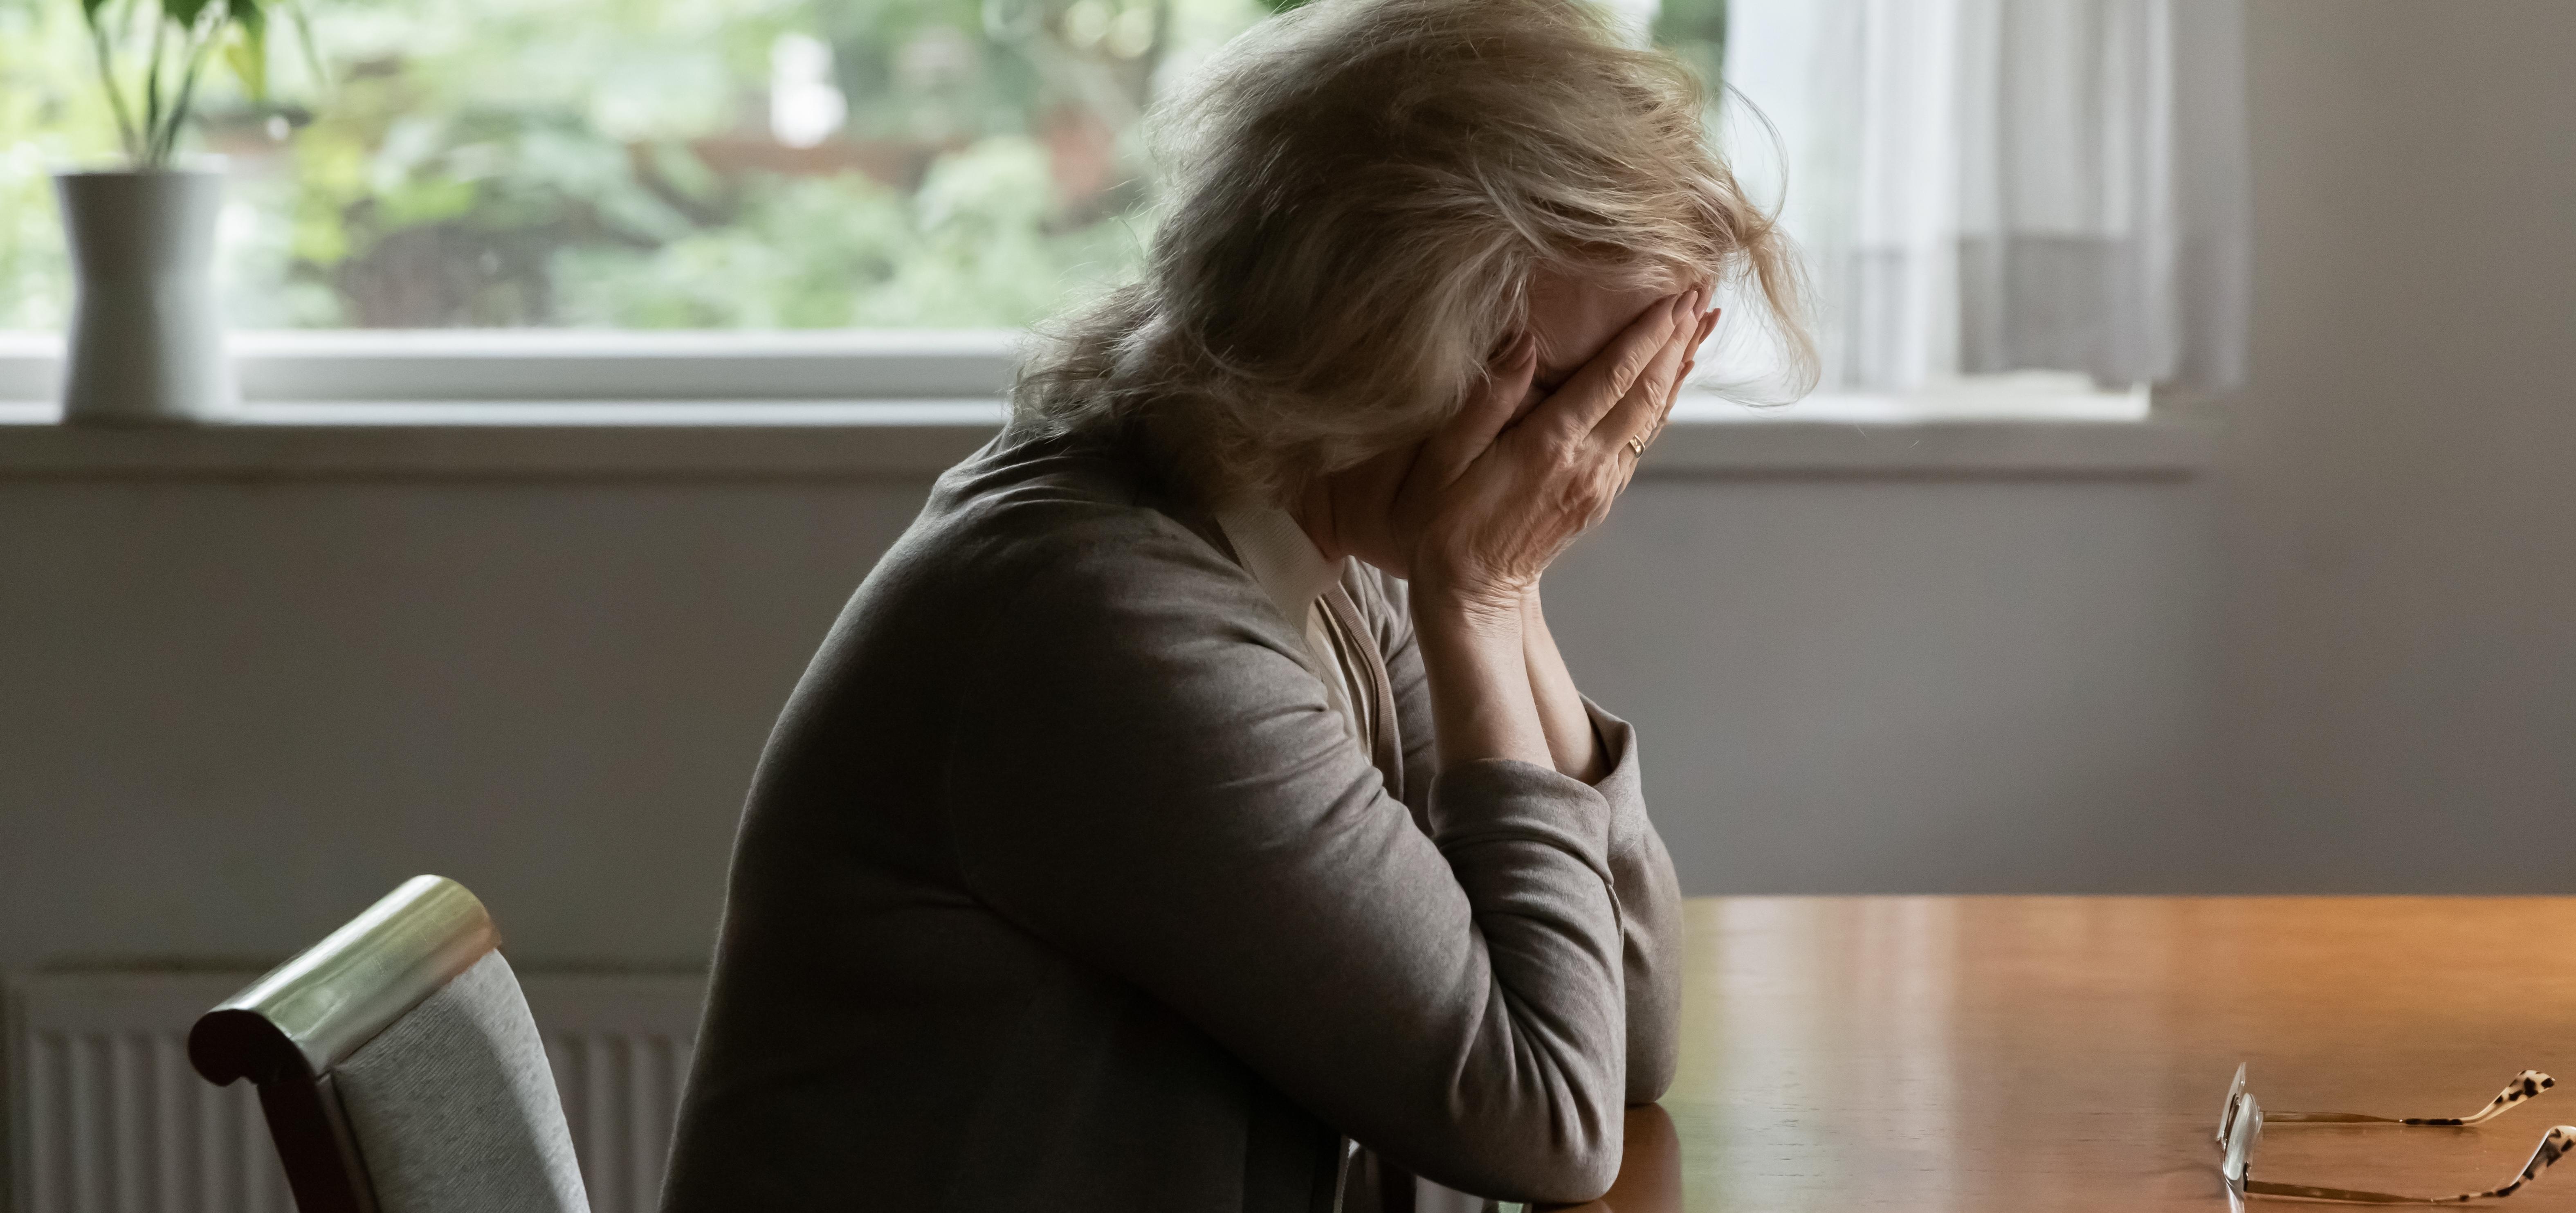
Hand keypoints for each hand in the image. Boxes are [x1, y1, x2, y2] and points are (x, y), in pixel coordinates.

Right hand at [1392, 287, 1708, 609]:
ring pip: (1654, 415)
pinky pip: (1643, 439)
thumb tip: (1525, 341)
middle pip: (1648, 391)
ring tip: (1702, 320)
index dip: (1648, 333)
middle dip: (1677, 336)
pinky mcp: (1601, 496)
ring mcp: (1600, 484)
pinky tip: (1673, 376)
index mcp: (1550, 447)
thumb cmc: (1443, 522)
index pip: (1613, 377)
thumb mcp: (1447, 457)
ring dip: (1680, 364)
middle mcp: (1588, 464)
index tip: (1675, 292)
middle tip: (1702, 287)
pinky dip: (1664, 400)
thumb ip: (1488, 398)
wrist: (1468, 592)